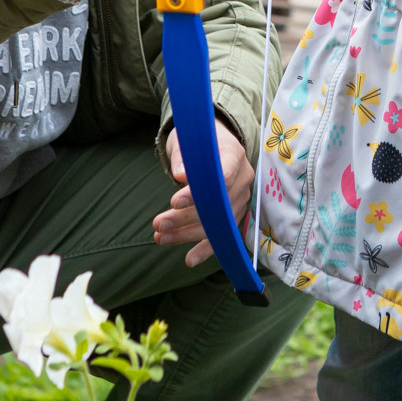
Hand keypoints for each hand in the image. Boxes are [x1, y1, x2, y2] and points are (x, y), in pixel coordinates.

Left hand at [154, 121, 254, 268]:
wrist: (215, 142)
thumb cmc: (199, 140)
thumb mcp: (187, 140)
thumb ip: (184, 158)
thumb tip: (182, 175)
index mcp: (234, 154)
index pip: (222, 176)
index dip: (199, 192)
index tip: (174, 202)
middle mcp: (243, 178)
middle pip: (218, 204)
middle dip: (186, 217)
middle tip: (158, 224)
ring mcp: (241, 196)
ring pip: (218, 222)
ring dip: (188, 233)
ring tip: (161, 237)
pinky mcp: (234, 212)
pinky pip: (222, 232)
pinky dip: (206, 247)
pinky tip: (190, 260)